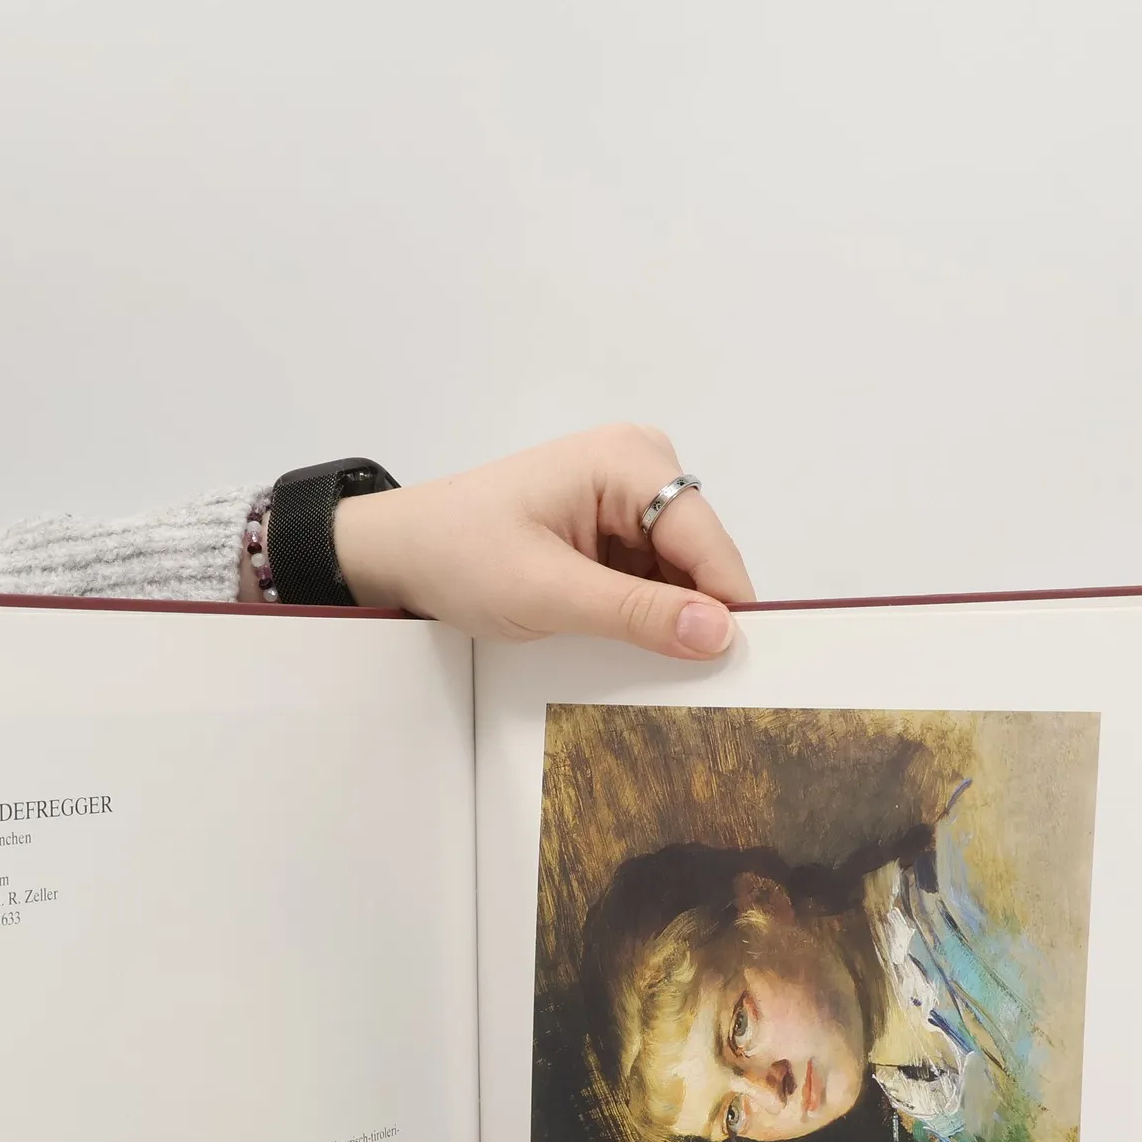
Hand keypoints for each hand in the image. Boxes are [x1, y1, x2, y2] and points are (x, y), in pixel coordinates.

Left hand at [329, 426, 755, 657]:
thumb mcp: (547, 593)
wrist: (401, 551)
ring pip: (681, 572)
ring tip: (634, 658)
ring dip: (665, 616)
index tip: (741, 669)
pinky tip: (619, 639)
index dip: (727, 604)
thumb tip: (719, 633)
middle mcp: (639, 465)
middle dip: (692, 613)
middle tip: (680, 680)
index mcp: (627, 461)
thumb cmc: (458, 555)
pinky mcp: (614, 525)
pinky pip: (654, 576)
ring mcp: (628, 495)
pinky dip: (643, 612)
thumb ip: (636, 614)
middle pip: (700, 555)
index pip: (707, 539)